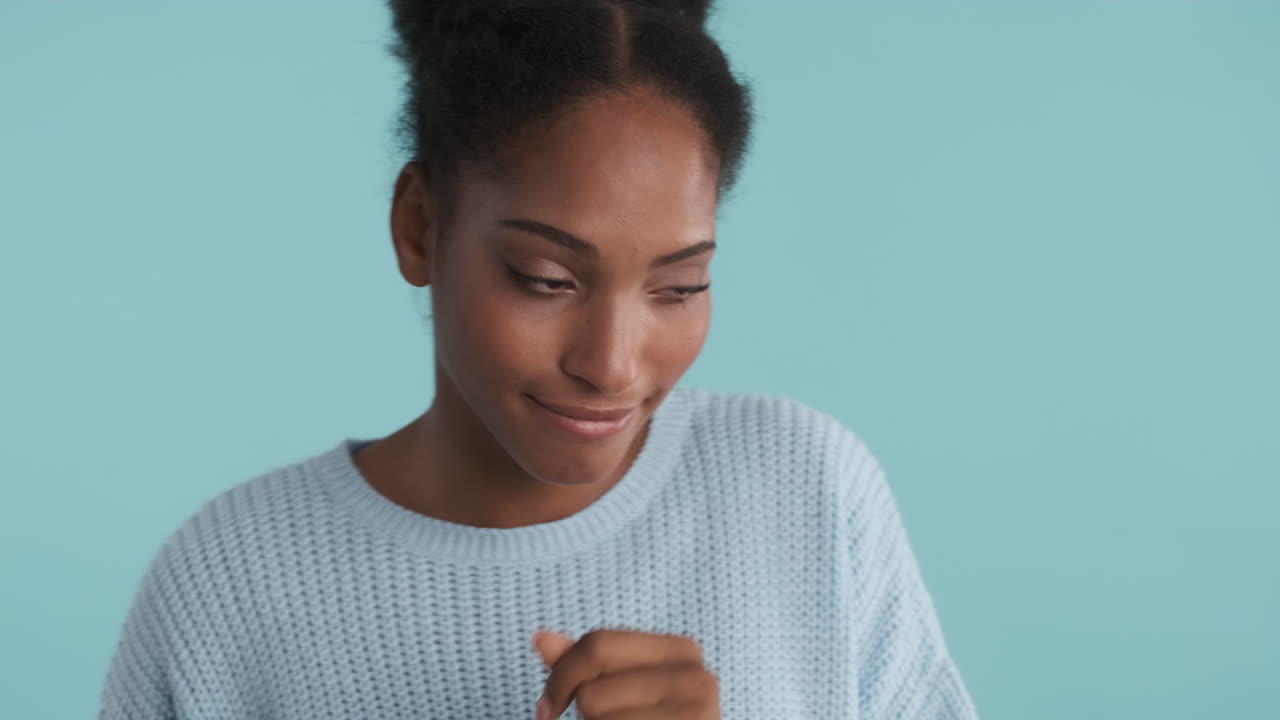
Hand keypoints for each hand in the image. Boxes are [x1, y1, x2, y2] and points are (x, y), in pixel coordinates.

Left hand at [532, 628, 719, 719]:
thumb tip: (539, 638)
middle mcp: (697, 677)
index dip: (561, 676)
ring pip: (597, 718)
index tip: (546, 708)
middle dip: (583, 716)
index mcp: (682, 651)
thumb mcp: (617, 688)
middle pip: (591, 691)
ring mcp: (696, 713)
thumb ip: (582, 665)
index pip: (598, 643)